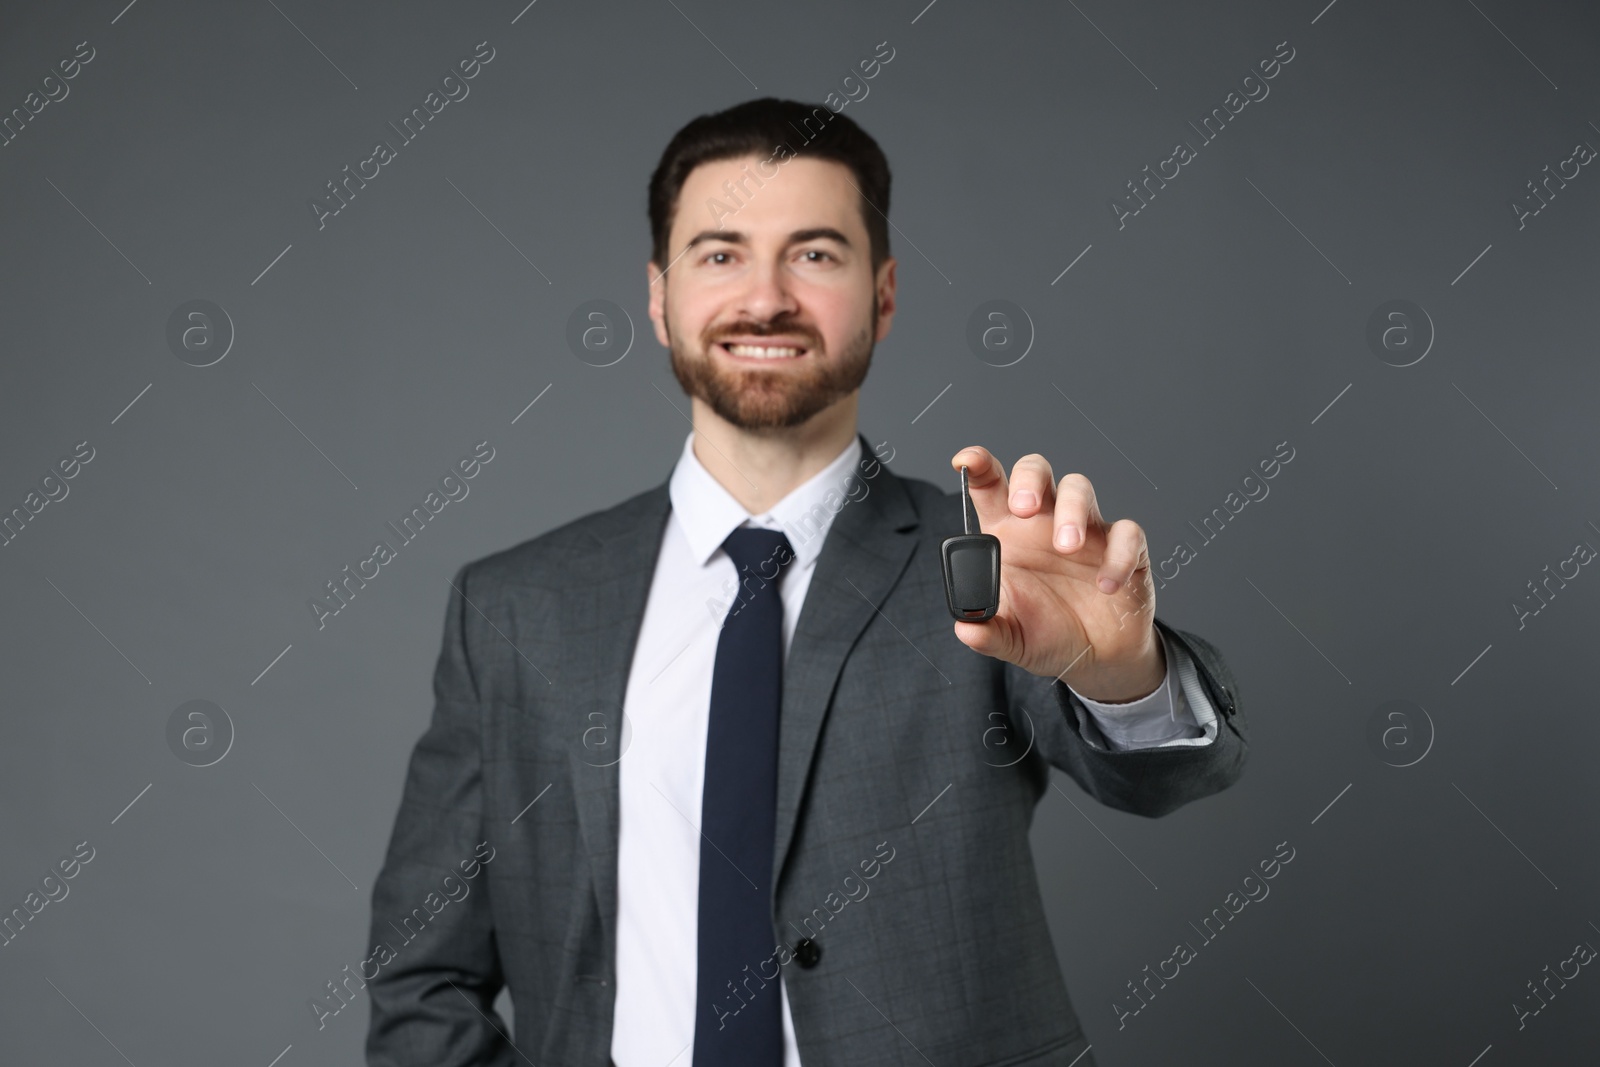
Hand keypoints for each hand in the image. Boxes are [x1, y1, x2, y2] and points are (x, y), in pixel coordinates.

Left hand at [948, 447, 1163, 701]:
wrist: (1096, 661)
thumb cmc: (1047, 634)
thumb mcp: (1012, 639)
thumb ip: (989, 633)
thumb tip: (967, 629)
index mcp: (1008, 534)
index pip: (991, 487)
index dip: (979, 466)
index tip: (966, 462)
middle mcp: (1045, 523)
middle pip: (1036, 472)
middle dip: (1029, 479)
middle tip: (1024, 508)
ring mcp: (1086, 531)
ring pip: (1079, 488)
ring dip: (1072, 511)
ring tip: (1066, 547)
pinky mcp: (1124, 549)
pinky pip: (1128, 533)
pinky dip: (1118, 555)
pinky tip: (1106, 585)